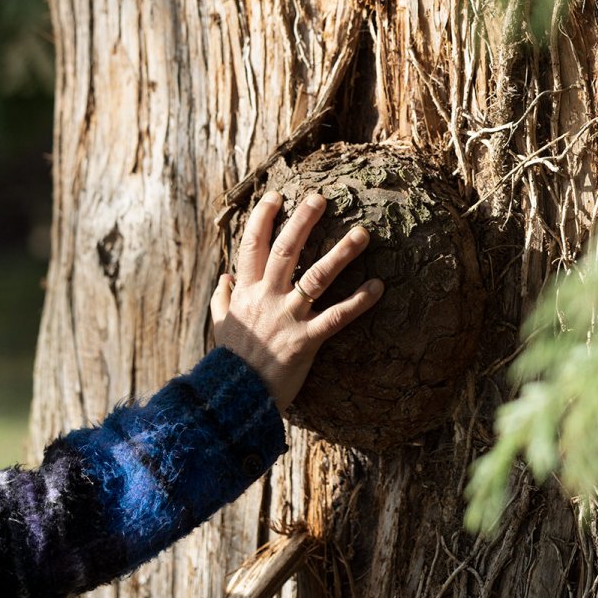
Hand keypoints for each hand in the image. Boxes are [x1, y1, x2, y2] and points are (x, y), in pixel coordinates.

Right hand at [210, 190, 383, 411]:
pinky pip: (336, 317)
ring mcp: (287, 318)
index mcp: (247, 292)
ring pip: (316, 277)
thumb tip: (224, 277)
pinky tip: (378, 287)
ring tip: (362, 233)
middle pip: (285, 250)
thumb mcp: (219, 327)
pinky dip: (358, 302)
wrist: (233, 402)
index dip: (263, 218)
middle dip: (302, 221)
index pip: (253, 245)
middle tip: (320, 198)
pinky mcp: (305, 341)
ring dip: (341, 253)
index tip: (276, 195)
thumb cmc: (230, 363)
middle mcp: (267, 298)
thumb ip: (222, 300)